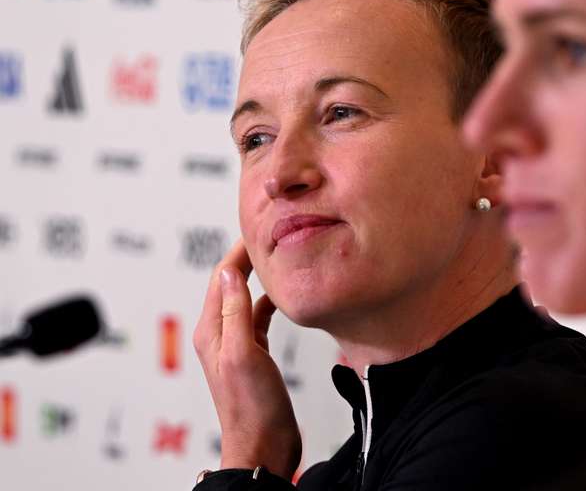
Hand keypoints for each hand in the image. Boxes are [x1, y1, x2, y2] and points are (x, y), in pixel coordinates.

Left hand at [193, 240, 301, 479]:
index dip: (239, 250)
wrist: (262, 447)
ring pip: (245, 298)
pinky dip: (269, 302)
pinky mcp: (253, 355)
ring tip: (279, 258)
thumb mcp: (243, 355)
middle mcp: (220, 334)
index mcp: (211, 331)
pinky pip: (258, 318)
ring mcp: (236, 345)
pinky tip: (284, 297)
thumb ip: (235, 313)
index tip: (259, 228)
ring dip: (259, 278)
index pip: (222, 277)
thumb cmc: (252, 408)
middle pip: (231, 284)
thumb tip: (230, 273)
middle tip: (272, 234)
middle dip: (248, 257)